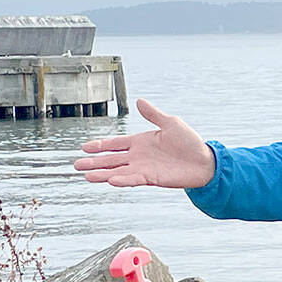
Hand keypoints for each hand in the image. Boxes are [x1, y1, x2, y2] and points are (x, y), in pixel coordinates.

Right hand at [73, 98, 215, 187]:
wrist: (204, 161)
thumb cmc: (190, 142)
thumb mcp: (171, 123)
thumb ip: (153, 115)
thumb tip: (139, 101)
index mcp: (141, 142)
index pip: (115, 144)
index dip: (100, 145)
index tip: (84, 147)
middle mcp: (139, 156)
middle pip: (112, 159)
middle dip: (94, 162)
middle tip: (77, 165)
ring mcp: (144, 168)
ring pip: (118, 171)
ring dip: (103, 173)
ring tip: (86, 176)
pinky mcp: (152, 178)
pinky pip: (134, 179)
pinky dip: (123, 180)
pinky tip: (110, 180)